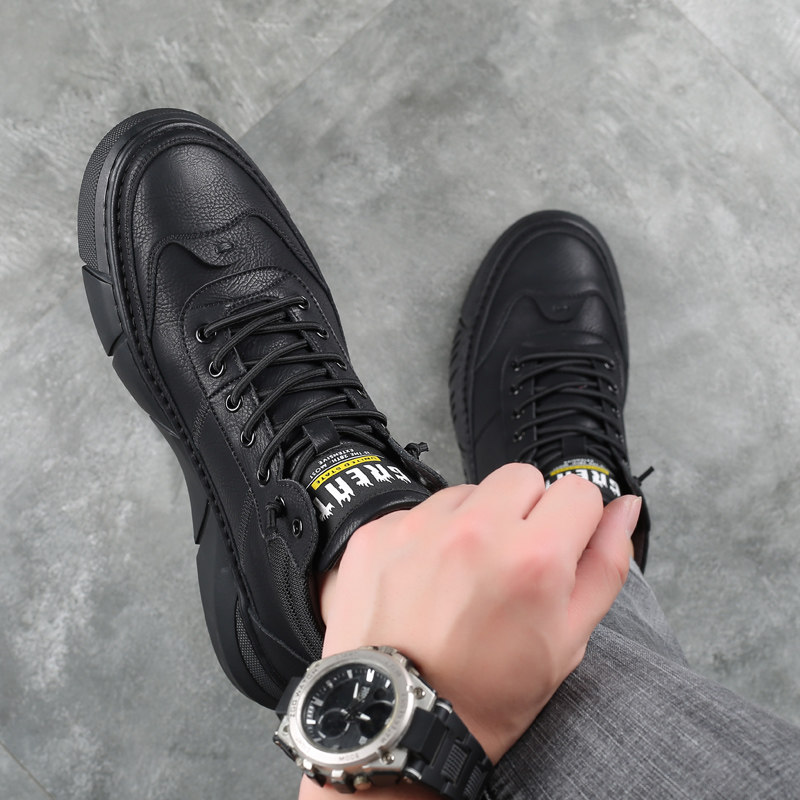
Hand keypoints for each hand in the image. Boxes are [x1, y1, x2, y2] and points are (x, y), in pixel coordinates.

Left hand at [319, 463, 640, 764]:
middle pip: (522, 477)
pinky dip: (428, 536)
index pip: (578, 490)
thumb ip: (604, 566)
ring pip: (469, 491)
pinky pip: (420, 510)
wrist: (399, 717)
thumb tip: (623, 508)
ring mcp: (420, 526)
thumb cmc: (488, 692)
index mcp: (534, 558)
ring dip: (475, 521)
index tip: (560, 544)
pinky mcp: (379, 532)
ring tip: (463, 577)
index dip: (575, 520)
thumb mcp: (567, 641)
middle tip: (509, 564)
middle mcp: (476, 528)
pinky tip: (425, 579)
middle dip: (526, 512)